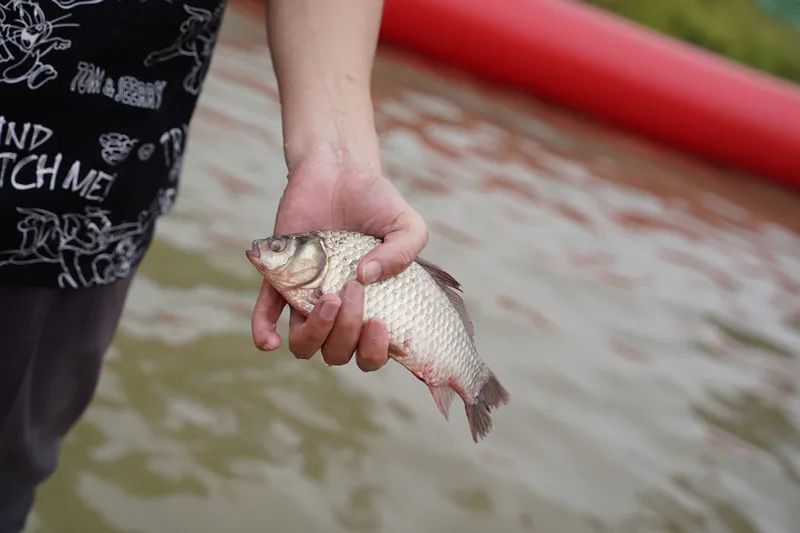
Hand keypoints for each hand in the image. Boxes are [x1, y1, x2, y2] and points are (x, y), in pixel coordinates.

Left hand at [251, 153, 427, 371]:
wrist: (340, 170)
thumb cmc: (377, 202)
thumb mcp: (407, 224)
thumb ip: (403, 253)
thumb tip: (366, 277)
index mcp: (373, 307)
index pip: (372, 353)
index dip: (375, 351)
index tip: (379, 321)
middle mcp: (340, 310)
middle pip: (337, 353)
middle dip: (347, 331)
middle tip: (352, 289)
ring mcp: (308, 297)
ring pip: (304, 344)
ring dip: (316, 333)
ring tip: (327, 299)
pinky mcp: (279, 279)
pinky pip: (266, 313)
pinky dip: (263, 330)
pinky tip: (269, 341)